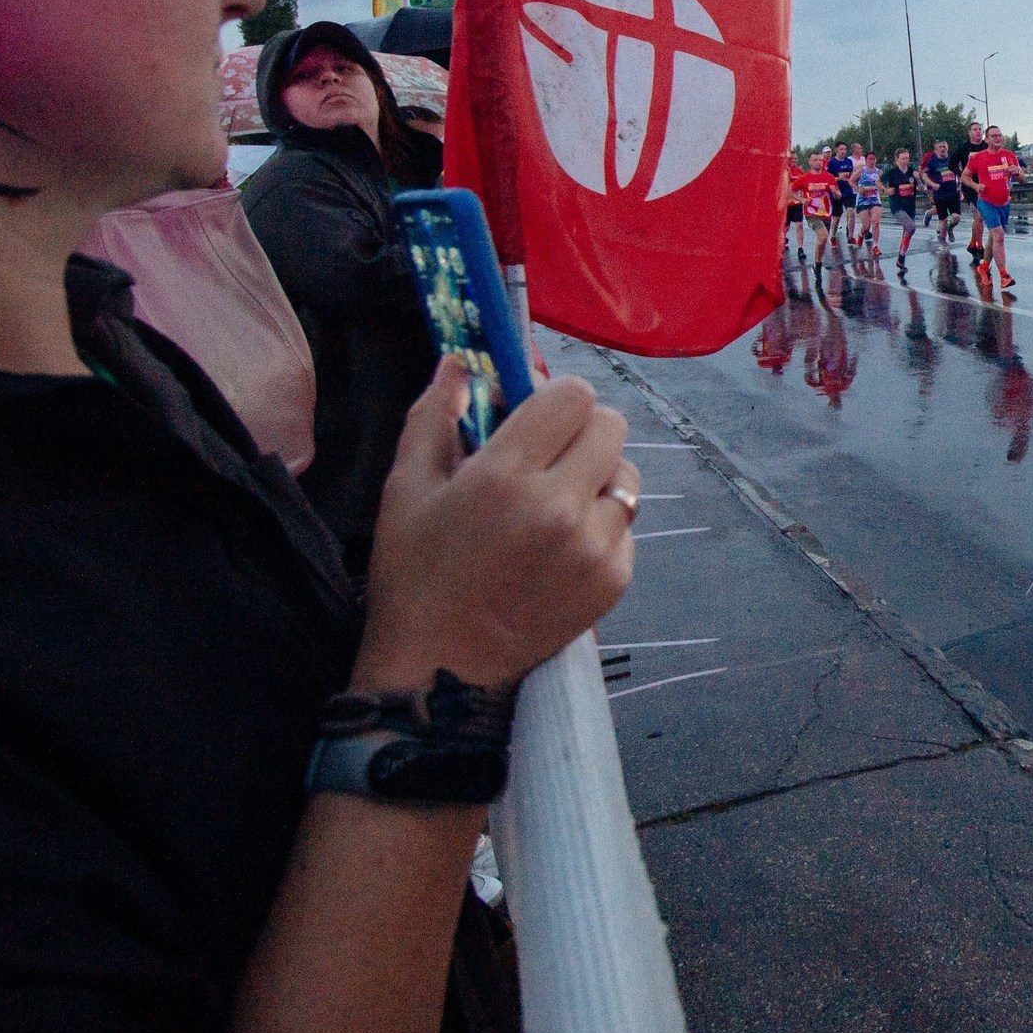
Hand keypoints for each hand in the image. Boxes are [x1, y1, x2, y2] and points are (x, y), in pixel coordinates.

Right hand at [357, 358, 636, 693]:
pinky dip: (601, 526)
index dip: (553, 398)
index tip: (533, 417)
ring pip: (627, 476)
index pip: (573, 395)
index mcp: (505, 476)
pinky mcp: (614, 581)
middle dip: (579, 431)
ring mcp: (594, 548)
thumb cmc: (414, 575)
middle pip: (611, 426)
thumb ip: (434, 415)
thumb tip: (458, 360)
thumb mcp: (406, 488)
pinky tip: (559, 548)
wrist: (440, 673)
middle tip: (546, 458)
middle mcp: (560, 508)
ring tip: (554, 505)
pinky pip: (626, 526)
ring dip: (597, 478)